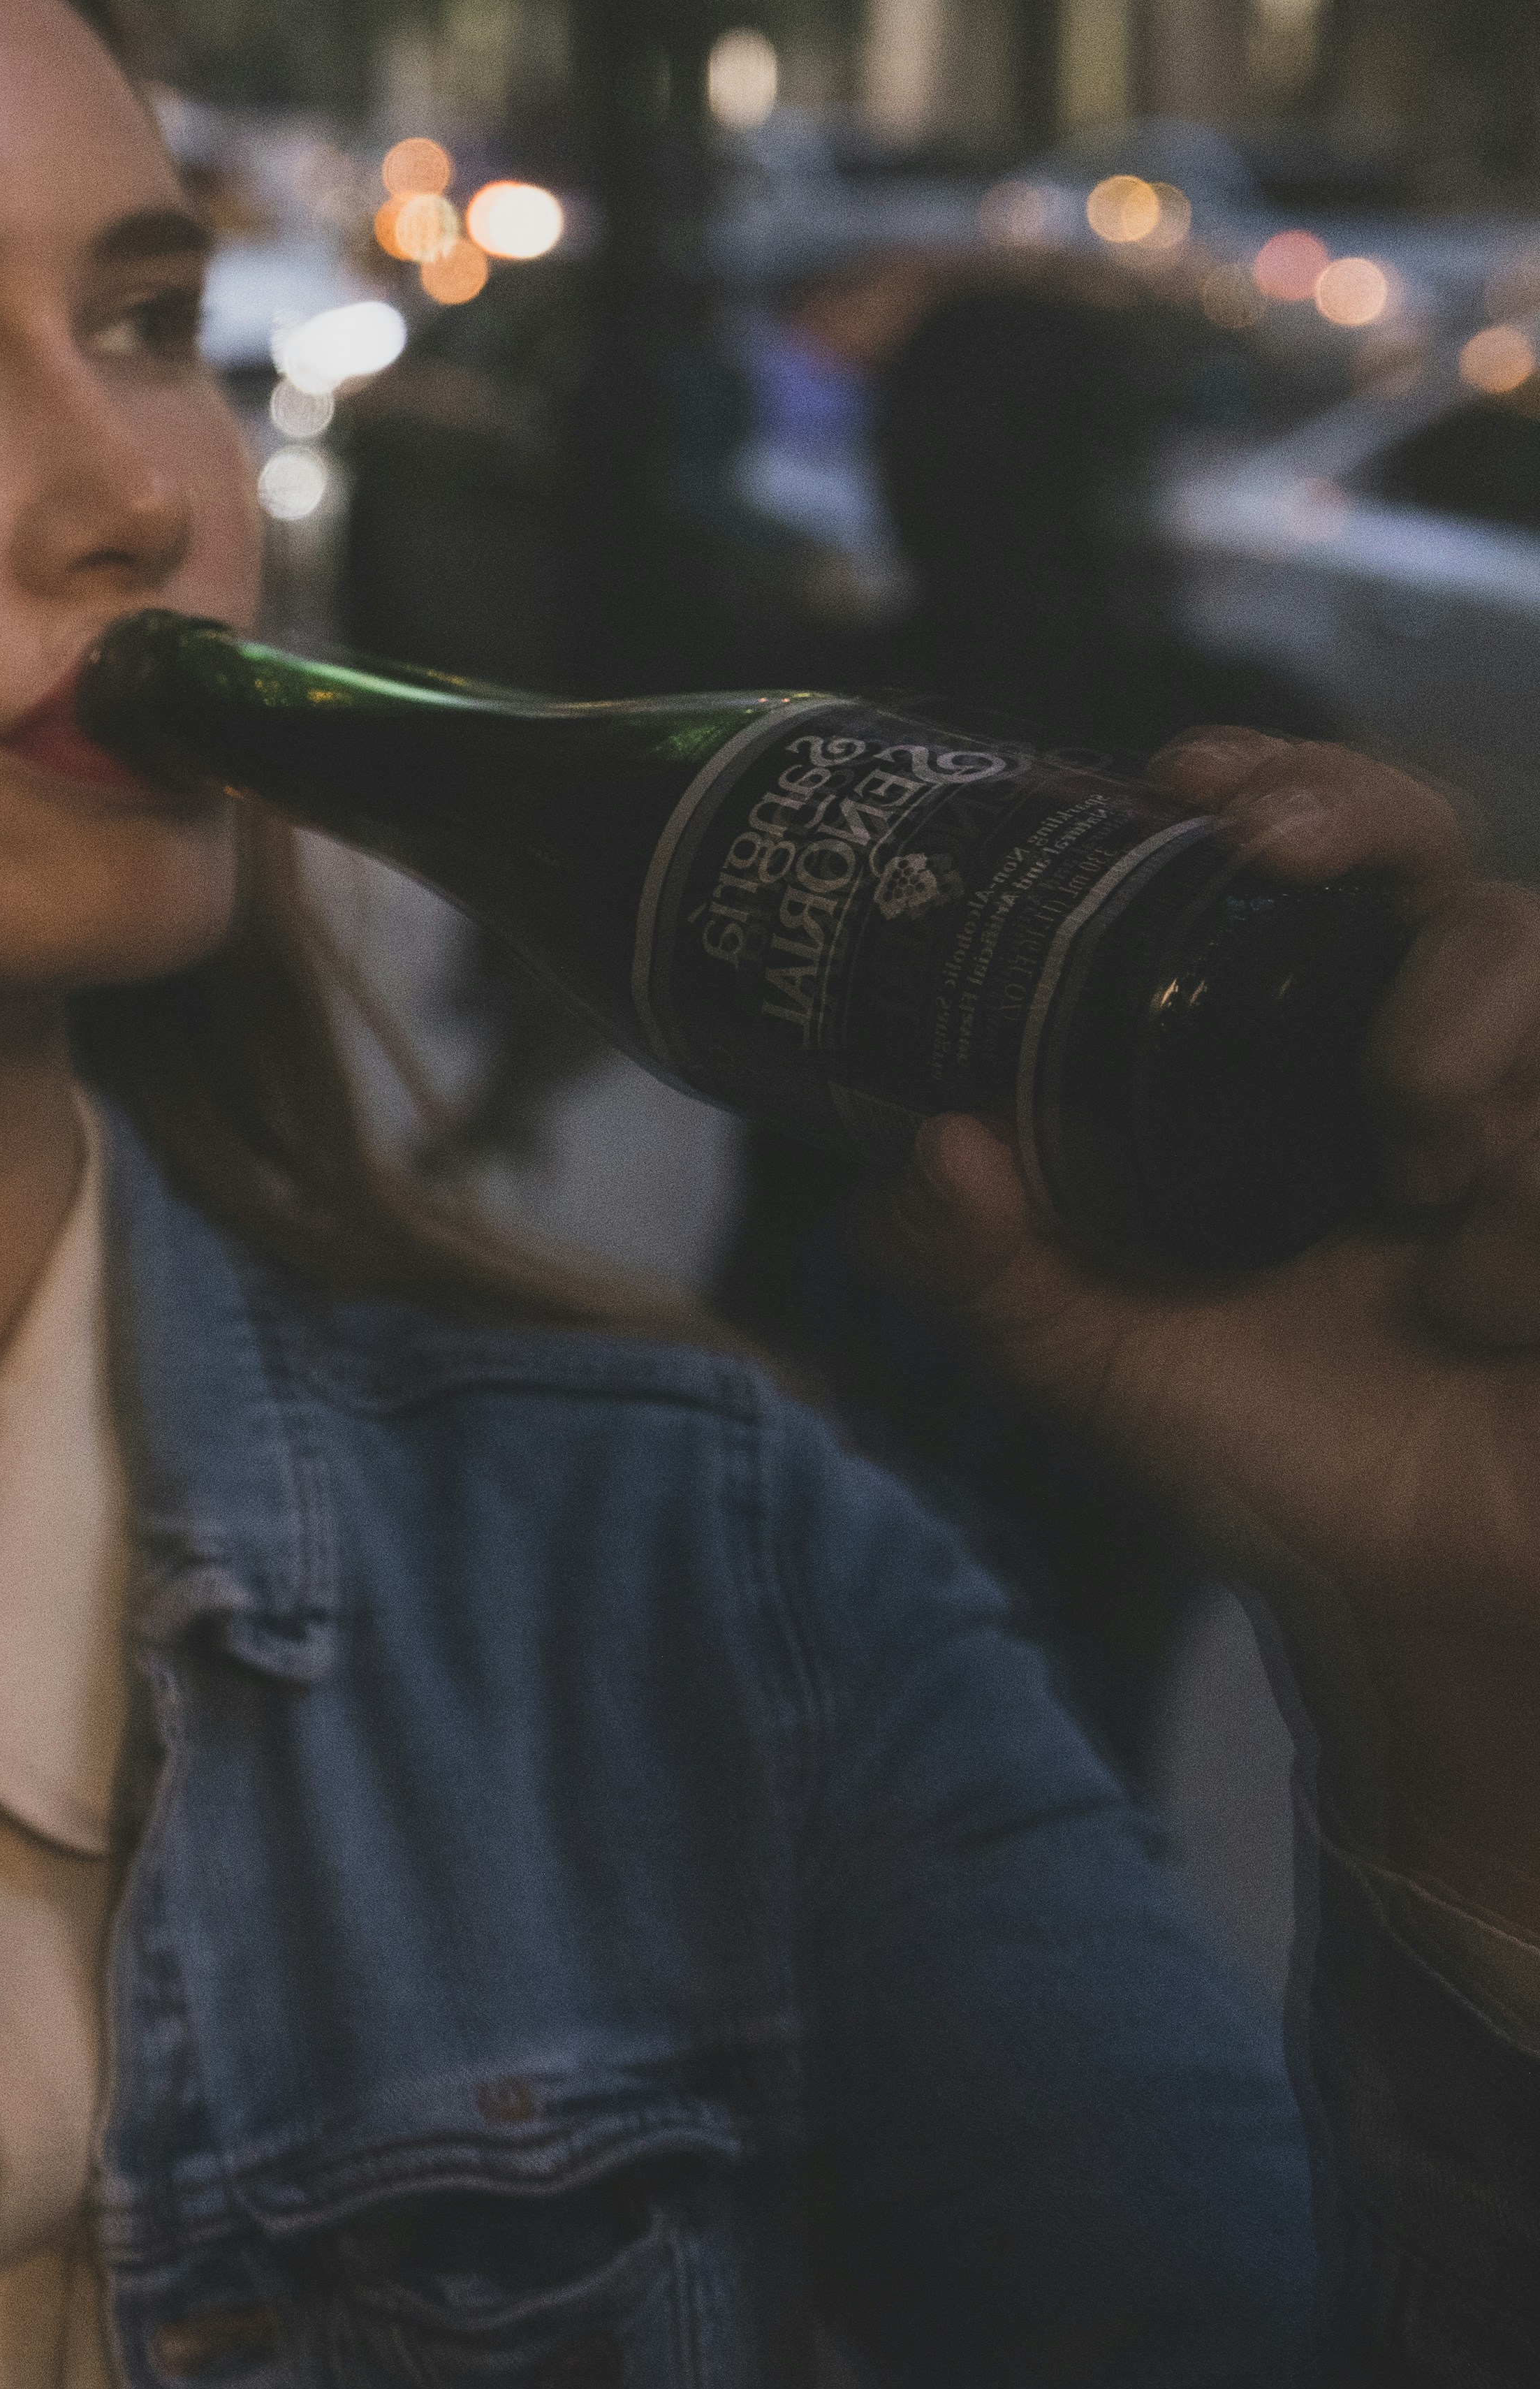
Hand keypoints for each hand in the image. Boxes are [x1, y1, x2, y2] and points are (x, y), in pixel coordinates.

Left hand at [883, 737, 1539, 1934]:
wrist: (1411, 1605)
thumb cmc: (1287, 1459)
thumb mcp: (1109, 1356)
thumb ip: (992, 1263)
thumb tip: (909, 1149)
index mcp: (1352, 1068)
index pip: (1363, 861)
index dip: (1305, 791)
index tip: (1192, 784)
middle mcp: (1475, 1083)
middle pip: (1471, 881)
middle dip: (1382, 848)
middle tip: (1280, 879)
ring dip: (1460, 1061)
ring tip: (1407, 1177)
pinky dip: (1514, 1230)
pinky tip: (1473, 1311)